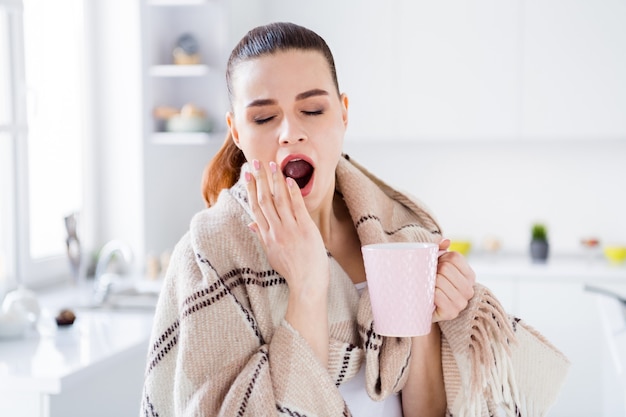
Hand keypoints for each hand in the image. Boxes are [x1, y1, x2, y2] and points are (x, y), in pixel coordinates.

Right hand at [244, 159, 329, 291]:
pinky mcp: (305, 229)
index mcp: (266, 236)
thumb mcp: (272, 254)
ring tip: (273, 165)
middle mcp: (275, 231)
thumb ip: (262, 236)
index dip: (250, 189)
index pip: (255, 207)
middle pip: (264, 200)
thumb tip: (251, 224)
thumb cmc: (292, 269)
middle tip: (256, 162)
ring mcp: (290, 229)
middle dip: (260, 179)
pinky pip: (297, 207)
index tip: (247, 174)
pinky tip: (290, 180)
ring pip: (279, 200)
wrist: (307, 283)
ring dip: (275, 181)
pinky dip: (292, 193)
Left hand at [432, 239, 475, 321]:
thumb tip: (446, 241)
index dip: (441, 258)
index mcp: (469, 275)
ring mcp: (462, 302)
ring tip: (430, 287)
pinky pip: (437, 295)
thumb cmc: (431, 281)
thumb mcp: (436, 262)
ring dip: (430, 282)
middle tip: (431, 278)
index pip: (454, 257)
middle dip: (433, 270)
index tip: (437, 265)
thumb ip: (439, 248)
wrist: (423, 306)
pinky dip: (429, 293)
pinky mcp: (451, 313)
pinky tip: (430, 296)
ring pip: (440, 281)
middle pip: (446, 268)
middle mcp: (469, 289)